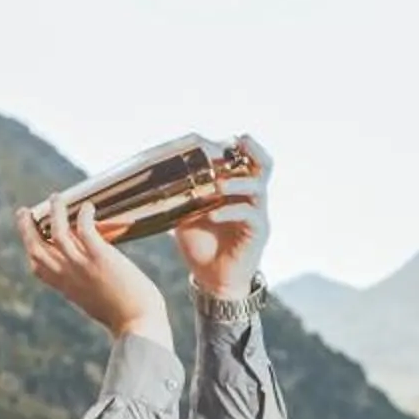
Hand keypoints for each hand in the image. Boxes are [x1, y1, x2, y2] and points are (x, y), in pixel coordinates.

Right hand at [15, 198, 173, 346]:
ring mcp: (83, 266)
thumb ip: (90, 290)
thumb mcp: (97, 303)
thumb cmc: (126, 317)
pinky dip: (83, 215)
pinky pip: (84, 229)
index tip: (32, 239)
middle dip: (26, 227)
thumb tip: (95, 280)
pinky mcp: (101, 258)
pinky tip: (88, 206)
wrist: (138, 325)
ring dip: (54, 212)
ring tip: (56, 197)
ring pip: (58, 233)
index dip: (32, 251)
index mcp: (67, 289)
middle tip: (25, 211)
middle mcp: (69, 276)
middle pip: (36, 248)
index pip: (38, 268)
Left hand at [172, 135, 270, 299]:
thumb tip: (155, 177)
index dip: (232, 145)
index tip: (210, 139)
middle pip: (263, 164)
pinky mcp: (257, 232)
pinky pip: (249, 215)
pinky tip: (213, 214)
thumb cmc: (201, 244)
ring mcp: (257, 214)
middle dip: (252, 149)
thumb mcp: (185, 214)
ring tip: (218, 185)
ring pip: (258, 187)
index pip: (242, 158)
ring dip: (236, 183)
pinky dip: (230, 211)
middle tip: (237, 140)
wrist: (213, 279)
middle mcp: (250, 197)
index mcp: (235, 188)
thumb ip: (181, 195)